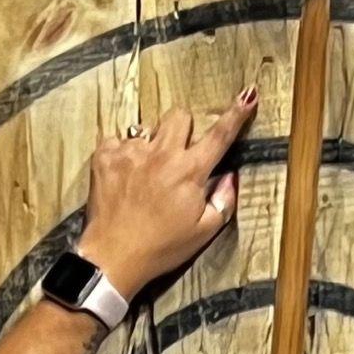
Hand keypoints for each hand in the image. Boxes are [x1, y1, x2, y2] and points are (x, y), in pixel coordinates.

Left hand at [76, 89, 257, 299]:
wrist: (113, 258)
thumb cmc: (161, 248)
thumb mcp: (203, 232)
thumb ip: (223, 200)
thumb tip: (229, 175)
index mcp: (190, 171)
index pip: (219, 135)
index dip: (236, 115)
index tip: (247, 96)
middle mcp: (162, 154)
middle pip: (180, 116)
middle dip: (182, 130)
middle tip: (176, 154)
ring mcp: (131, 152)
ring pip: (147, 127)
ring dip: (150, 144)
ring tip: (144, 173)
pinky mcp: (105, 156)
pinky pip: (117, 140)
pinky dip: (121, 154)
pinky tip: (123, 176)